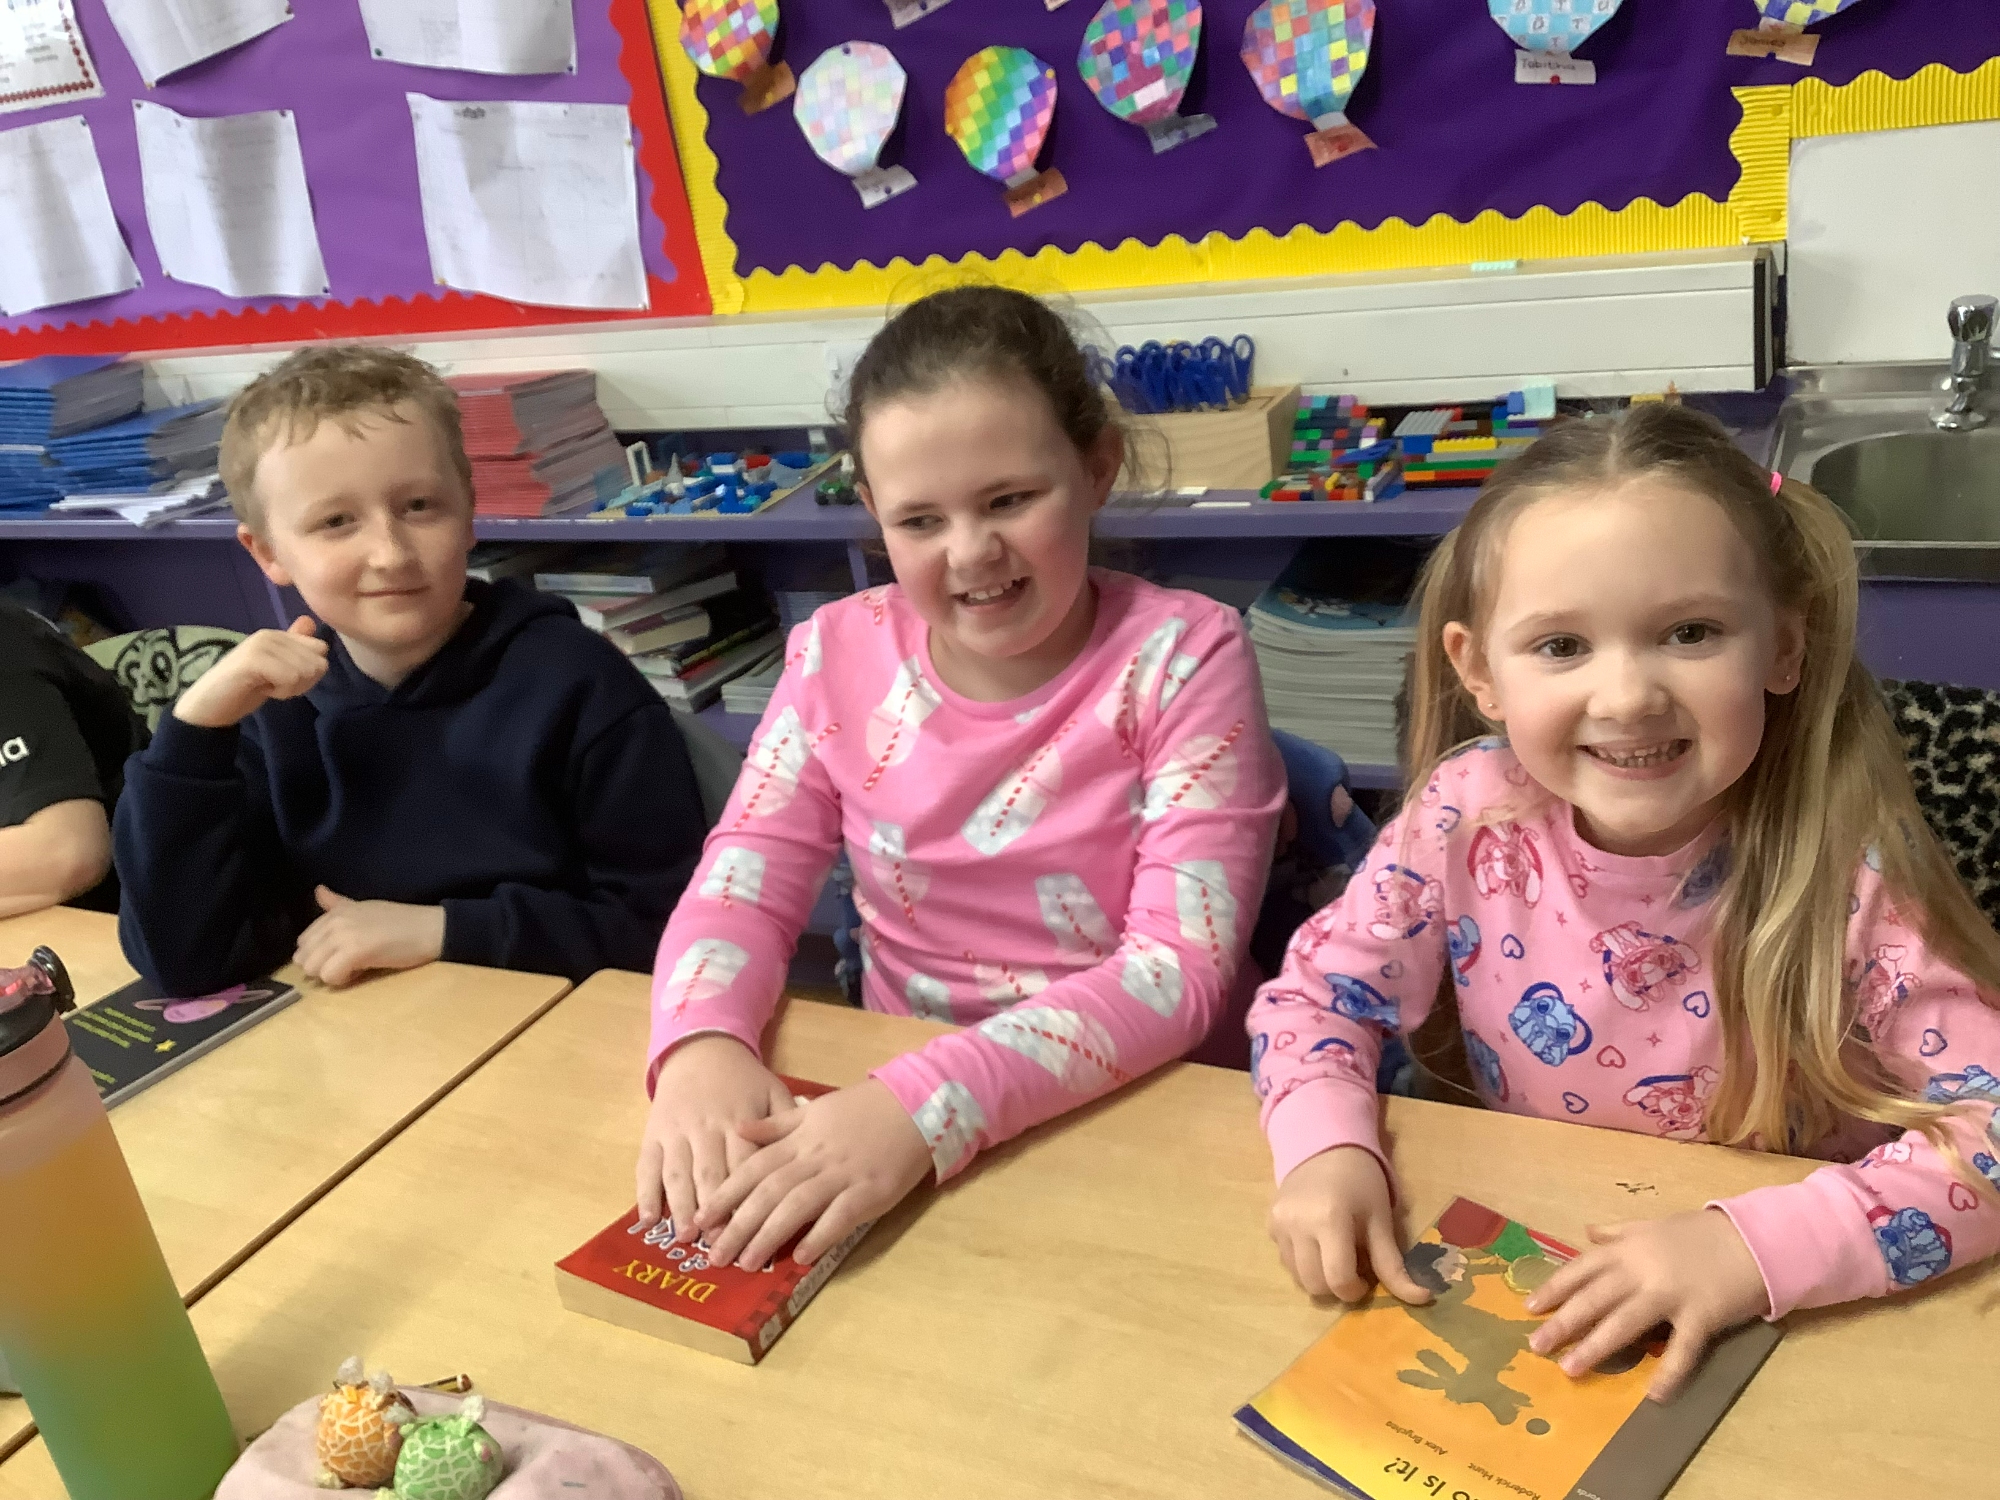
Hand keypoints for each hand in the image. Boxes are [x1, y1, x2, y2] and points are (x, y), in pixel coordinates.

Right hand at [174, 616, 327, 727]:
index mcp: (278, 635)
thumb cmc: (245, 688)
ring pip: (306, 671)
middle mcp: (271, 634)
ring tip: (266, 685)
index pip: (321, 649)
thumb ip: (293, 647)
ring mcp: (261, 645)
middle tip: (274, 685)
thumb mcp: (277, 668)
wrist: (209, 707)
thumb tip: (310, 621)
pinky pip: (290, 677)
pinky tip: (262, 689)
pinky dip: (281, 691)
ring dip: (290, 688)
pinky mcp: (253, 659)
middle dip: (302, 682)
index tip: (286, 678)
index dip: (310, 672)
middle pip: (318, 663)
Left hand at [293, 885, 443, 986]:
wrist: (429, 929)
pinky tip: (360, 972)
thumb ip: (337, 903)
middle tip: (346, 965)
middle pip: (304, 958)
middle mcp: (335, 922)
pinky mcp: (355, 953)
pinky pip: (330, 976)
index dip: (319, 954)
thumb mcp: (364, 907)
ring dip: (331, 975)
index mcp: (335, 912)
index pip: (304, 940)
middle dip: (321, 967)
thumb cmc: (401, 921)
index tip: (340, 955)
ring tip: (353, 968)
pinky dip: (342, 980)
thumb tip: (318, 890)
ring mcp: (343, 936)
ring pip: (313, 969)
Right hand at [636, 1035, 795, 1241]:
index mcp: (740, 1122)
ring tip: (687, 1237)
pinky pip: (646, 1165)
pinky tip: (648, 1220)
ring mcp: (676, 1132)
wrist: (701, 1050)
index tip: (753, 1231)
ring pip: (677, 1174)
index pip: (746, 1167)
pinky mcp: (653, 1133)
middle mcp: (706, 1129)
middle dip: (715, 1213)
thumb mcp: (772, 1092)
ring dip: (681, 1208)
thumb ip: (786, 1124)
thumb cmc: (743, 1080)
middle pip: (710, 1176)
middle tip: (719, 1247)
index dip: (749, 1199)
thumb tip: (805, 1158)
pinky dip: (644, 1193)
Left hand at [697, 1079, 931, 1270]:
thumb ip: (776, 1124)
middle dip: (738, 1226)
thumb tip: (738, 1130)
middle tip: (714, 1257)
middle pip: (768, 1193)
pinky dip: (819, 1236)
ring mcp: (842, 1175)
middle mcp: (815, 1157)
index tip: (701, 1220)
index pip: (753, 1168)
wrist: (914, 1104)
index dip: (725, 1195)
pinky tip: (801, 1256)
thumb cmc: (862, 1110)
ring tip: (748, 1263)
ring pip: (797, 1206)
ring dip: (769, 1235)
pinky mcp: (870, 1191)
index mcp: (800, 1138)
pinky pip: (840, 1216)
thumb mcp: (815, 1109)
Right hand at [1269, 1145, 1433, 1303]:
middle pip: (1314, 1285)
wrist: (1325, 1147)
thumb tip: (1423, 1298)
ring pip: (1297, 1277)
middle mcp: (1297, 1225)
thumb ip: (1394, 1264)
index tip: (1366, 1279)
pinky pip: (1285, 1261)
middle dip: (1336, 1287)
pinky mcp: (1269, 1224)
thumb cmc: (1361, 1182)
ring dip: (1319, 1277)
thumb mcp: (1381, 1220)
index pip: (1338, 1279)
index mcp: (1329, 1220)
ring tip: (1334, 1253)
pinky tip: (1317, 1242)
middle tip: (1352, 1268)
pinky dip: (1304, 1263)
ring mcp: (1278, 1225)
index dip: (1355, 1290)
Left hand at [1526, 1209, 1769, 1401]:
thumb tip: (1586, 1232)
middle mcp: (1642, 1270)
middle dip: (1563, 1323)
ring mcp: (1671, 1293)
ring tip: (1570, 1369)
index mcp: (1628, 1248)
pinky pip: (1682, 1348)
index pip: (1581, 1269)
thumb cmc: (1697, 1234)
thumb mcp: (1651, 1225)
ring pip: (1625, 1323)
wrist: (1751, 1239)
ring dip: (1595, 1347)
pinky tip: (1653, 1395)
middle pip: (1595, 1298)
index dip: (1554, 1288)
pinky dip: (1669, 1372)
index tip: (1529, 1308)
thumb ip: (1617, 1232)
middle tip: (1536, 1346)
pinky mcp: (1701, 1316)